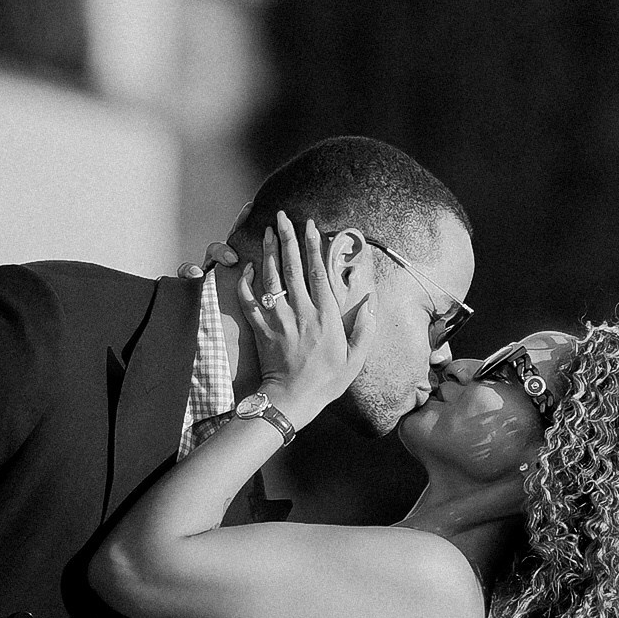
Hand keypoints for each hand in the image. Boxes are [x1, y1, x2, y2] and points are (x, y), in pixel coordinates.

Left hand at [240, 212, 372, 429]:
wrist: (291, 401)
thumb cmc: (326, 381)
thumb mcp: (355, 359)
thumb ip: (365, 329)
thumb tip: (371, 303)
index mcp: (325, 316)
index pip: (318, 272)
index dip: (314, 246)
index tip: (310, 226)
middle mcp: (301, 312)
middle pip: (292, 267)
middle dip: (287, 239)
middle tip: (282, 216)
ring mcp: (278, 320)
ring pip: (271, 278)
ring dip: (268, 252)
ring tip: (268, 231)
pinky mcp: (261, 329)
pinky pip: (250, 301)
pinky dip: (247, 282)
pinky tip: (248, 266)